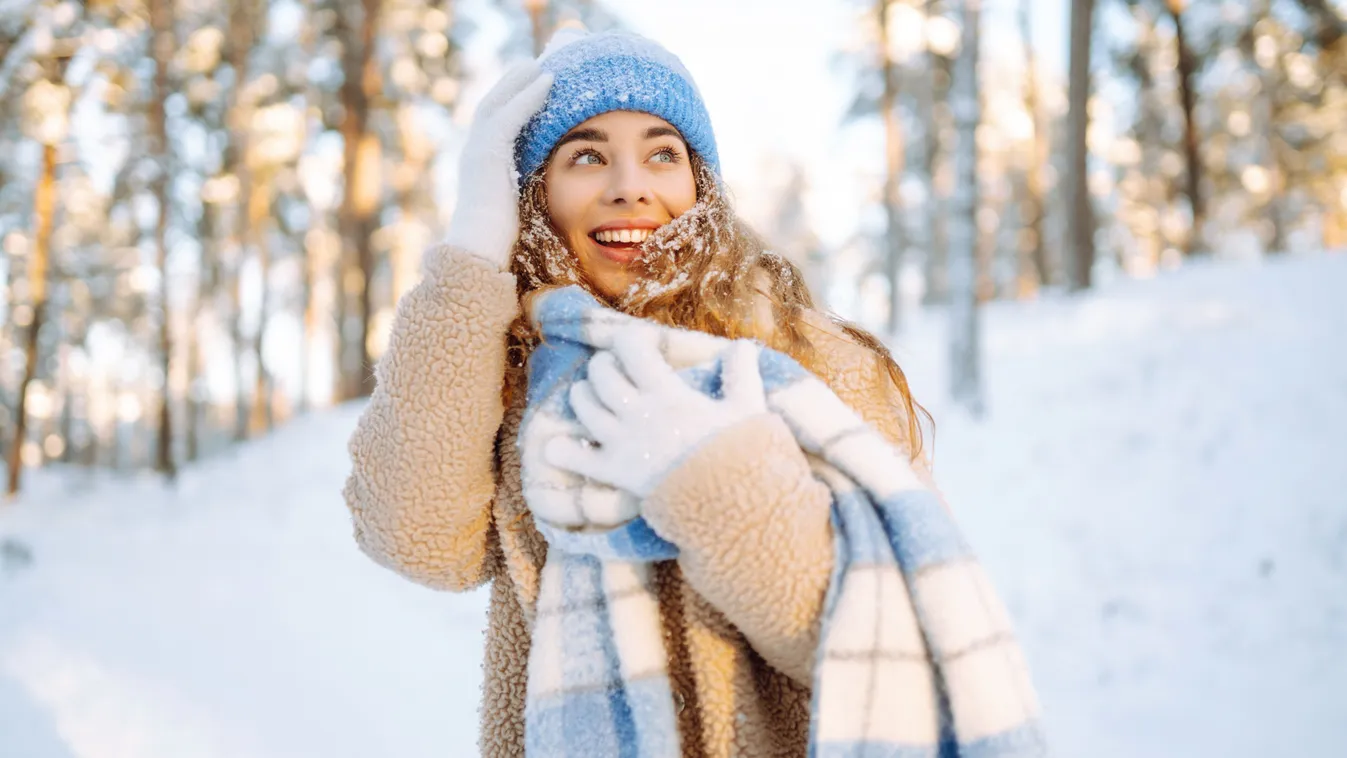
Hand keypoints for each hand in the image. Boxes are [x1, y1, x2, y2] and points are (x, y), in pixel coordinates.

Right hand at [443, 61, 553, 268]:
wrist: (480, 251)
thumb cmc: (499, 239)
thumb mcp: (514, 205)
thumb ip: (521, 188)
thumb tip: (541, 185)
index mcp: (480, 163)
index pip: (494, 121)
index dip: (510, 101)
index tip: (529, 85)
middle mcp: (474, 151)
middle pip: (491, 104)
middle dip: (511, 83)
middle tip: (533, 64)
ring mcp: (477, 151)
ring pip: (497, 104)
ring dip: (520, 82)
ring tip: (542, 66)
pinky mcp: (487, 155)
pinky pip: (508, 117)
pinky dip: (527, 98)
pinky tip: (546, 84)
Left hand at [545, 329, 768, 497]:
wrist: (727, 506)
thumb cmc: (740, 457)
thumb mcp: (747, 410)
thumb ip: (741, 374)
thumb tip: (744, 345)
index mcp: (667, 393)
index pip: (631, 348)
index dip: (630, 341)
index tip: (642, 348)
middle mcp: (637, 413)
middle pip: (601, 373)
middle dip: (604, 365)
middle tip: (616, 371)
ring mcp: (621, 443)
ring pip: (582, 405)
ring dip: (583, 395)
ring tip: (594, 397)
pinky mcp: (613, 472)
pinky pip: (573, 456)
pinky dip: (563, 448)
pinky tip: (567, 443)